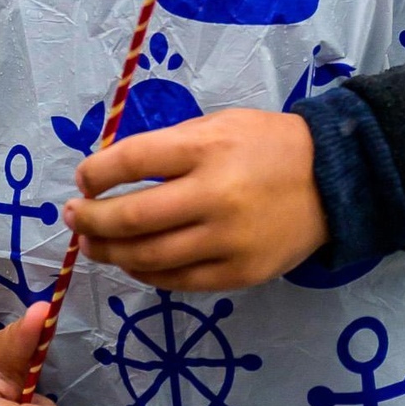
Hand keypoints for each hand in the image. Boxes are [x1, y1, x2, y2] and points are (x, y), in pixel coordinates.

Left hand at [66, 107, 327, 291]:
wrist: (332, 179)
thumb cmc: (266, 144)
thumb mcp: (218, 125)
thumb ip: (168, 147)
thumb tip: (111, 172)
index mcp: (205, 148)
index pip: (132, 161)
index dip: (96, 173)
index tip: (82, 180)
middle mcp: (213, 196)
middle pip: (133, 218)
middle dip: (91, 220)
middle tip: (72, 218)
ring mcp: (227, 241)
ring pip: (150, 257)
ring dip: (111, 252)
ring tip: (93, 244)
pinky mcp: (238, 274)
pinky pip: (178, 281)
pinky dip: (147, 273)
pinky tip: (133, 262)